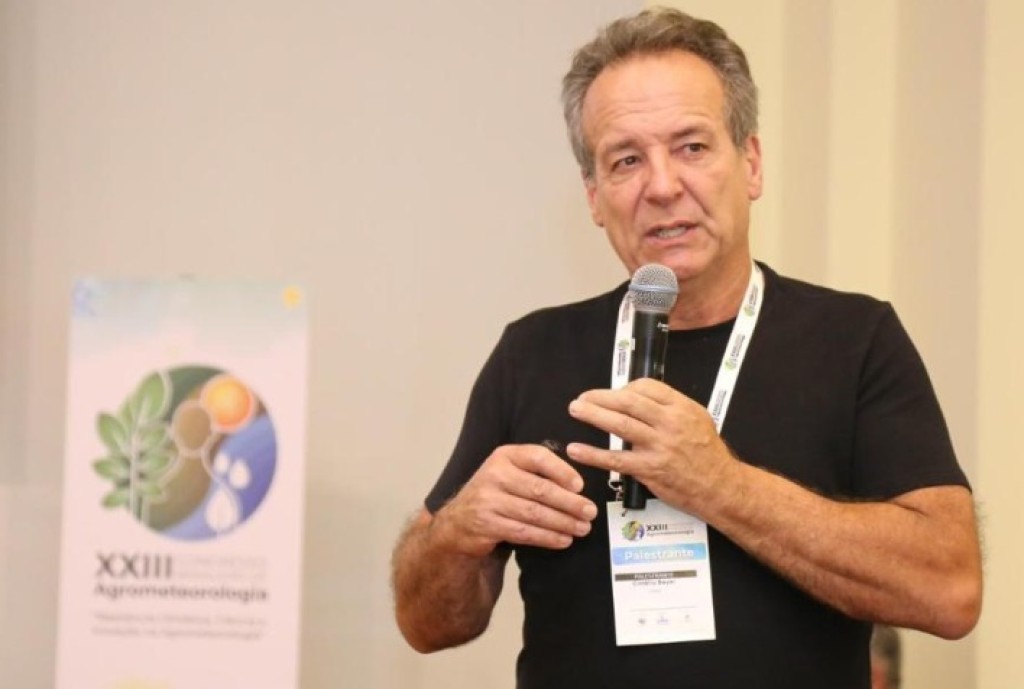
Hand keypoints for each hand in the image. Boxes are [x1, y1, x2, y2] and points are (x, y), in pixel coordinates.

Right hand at [433, 444, 597, 557]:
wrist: (459, 521)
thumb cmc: (495, 494)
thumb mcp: (509, 472)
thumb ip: (536, 471)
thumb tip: (577, 484)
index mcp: (504, 456)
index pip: (537, 457)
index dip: (561, 470)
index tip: (580, 485)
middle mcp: (494, 474)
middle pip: (539, 489)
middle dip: (569, 502)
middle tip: (590, 512)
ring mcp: (488, 500)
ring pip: (534, 513)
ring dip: (562, 522)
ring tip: (582, 528)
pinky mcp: (487, 525)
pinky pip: (524, 532)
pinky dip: (547, 537)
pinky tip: (563, 539)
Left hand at [565, 378, 733, 512]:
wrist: (720, 487)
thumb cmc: (706, 453)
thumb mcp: (696, 419)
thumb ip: (668, 408)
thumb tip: (635, 398)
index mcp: (681, 407)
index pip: (646, 387)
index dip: (623, 388)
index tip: (611, 394)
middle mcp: (670, 423)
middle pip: (628, 401)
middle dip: (600, 397)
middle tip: (582, 397)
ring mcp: (659, 446)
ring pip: (620, 425)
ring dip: (593, 415)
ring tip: (576, 410)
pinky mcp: (649, 470)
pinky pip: (616, 460)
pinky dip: (593, 454)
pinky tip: (577, 449)